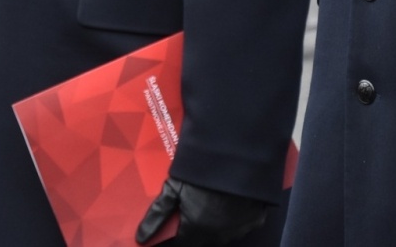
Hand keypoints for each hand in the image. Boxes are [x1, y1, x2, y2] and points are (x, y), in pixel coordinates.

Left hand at [136, 176, 270, 245]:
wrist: (236, 157)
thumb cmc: (199, 173)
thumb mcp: (173, 189)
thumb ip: (157, 215)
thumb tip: (141, 238)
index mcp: (197, 231)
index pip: (182, 245)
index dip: (175, 239)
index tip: (171, 230)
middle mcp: (218, 237)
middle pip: (202, 242)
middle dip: (193, 232)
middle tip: (189, 213)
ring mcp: (238, 230)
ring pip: (221, 236)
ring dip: (213, 227)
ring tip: (208, 206)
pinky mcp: (254, 221)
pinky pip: (240, 226)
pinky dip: (232, 220)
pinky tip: (227, 204)